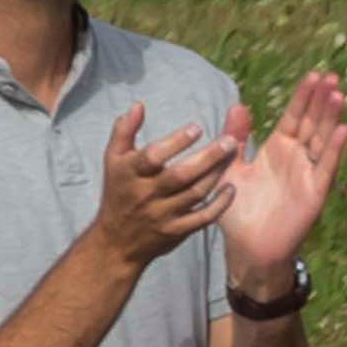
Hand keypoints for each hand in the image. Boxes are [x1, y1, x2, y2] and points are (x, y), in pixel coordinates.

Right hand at [85, 112, 242, 273]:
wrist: (117, 241)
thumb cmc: (118, 191)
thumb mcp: (113, 160)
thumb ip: (124, 131)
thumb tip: (139, 105)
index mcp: (130, 173)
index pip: (154, 156)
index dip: (176, 142)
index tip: (197, 128)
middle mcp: (146, 194)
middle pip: (181, 175)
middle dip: (207, 157)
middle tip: (230, 140)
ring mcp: (163, 214)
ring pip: (195, 193)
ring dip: (217, 174)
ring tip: (233, 154)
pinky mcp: (177, 231)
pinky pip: (203, 218)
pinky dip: (219, 205)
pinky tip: (231, 189)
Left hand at [216, 71, 346, 286]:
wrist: (248, 246)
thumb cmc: (239, 209)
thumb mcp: (230, 166)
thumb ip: (236, 138)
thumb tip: (238, 105)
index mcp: (278, 149)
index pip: (294, 116)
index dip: (304, 97)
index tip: (314, 75)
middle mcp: (297, 158)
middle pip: (313, 123)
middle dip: (321, 100)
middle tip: (332, 76)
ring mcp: (308, 174)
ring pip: (322, 140)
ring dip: (331, 118)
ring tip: (338, 94)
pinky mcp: (315, 193)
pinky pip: (326, 167)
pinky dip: (334, 149)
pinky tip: (343, 130)